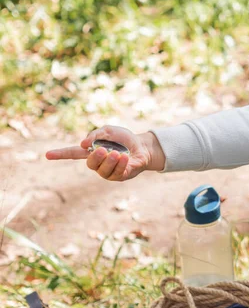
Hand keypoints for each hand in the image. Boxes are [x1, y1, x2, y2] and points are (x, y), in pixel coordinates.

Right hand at [45, 125, 164, 180]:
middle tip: (103, 150)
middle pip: (90, 164)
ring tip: (118, 153)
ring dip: (111, 161)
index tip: (47, 155)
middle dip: (96, 158)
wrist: (143, 146)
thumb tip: (83, 144)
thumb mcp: (109, 131)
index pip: (73, 153)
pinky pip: (117, 173)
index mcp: (91, 151)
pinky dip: (122, 164)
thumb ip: (96, 134)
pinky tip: (126, 157)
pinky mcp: (121, 176)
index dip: (60, 154)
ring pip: (103, 171)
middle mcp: (98, 163)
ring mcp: (109, 171)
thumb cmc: (123, 138)